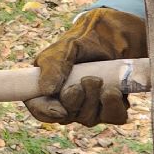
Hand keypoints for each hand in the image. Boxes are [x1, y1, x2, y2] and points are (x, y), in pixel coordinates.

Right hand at [26, 7, 146, 125]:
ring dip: (93, 100)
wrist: (114, 34)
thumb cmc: (85, 39)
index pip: (40, 109)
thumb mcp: (66, 47)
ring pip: (88, 118)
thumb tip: (46, 90)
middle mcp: (67, 101)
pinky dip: (113, 106)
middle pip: (66, 116)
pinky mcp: (111, 107)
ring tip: (98, 79)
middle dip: (75, 101)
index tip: (60, 109)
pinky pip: (113, 117)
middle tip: (87, 79)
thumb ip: (53, 66)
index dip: (47, 113)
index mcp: (47, 86)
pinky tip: (113, 91)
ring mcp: (89, 107)